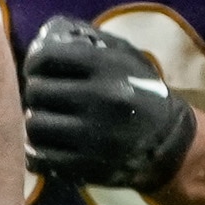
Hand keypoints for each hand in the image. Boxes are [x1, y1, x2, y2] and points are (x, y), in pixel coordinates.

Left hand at [21, 16, 195, 191]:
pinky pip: (40, 158)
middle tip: (44, 97)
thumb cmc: (139, 90)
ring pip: (34, 125)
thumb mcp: (123, 55)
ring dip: (36, 121)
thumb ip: (85, 40)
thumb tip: (41, 36)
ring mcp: (96, 137)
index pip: (47, 57)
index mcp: (109, 67)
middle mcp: (103, 99)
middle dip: (36, 92)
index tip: (37, 69)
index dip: (34, 62)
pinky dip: (36, 151)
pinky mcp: (89, 167)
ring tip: (47, 119)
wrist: (170, 142)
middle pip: (36, 91)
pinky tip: (47, 143)